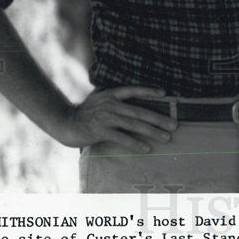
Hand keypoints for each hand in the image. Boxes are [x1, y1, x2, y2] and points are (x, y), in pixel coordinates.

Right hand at [58, 86, 177, 151]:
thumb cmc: (84, 113)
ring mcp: (106, 117)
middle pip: (139, 111)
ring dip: (152, 132)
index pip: (133, 90)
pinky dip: (135, 143)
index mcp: (111, 94)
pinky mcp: (101, 131)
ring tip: (166, 137)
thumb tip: (129, 100)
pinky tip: (146, 148)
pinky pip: (122, 138)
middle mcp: (110, 104)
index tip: (164, 94)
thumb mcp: (98, 99)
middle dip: (159, 118)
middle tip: (174, 125)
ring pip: (134, 124)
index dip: (148, 91)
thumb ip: (113, 98)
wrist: (64, 123)